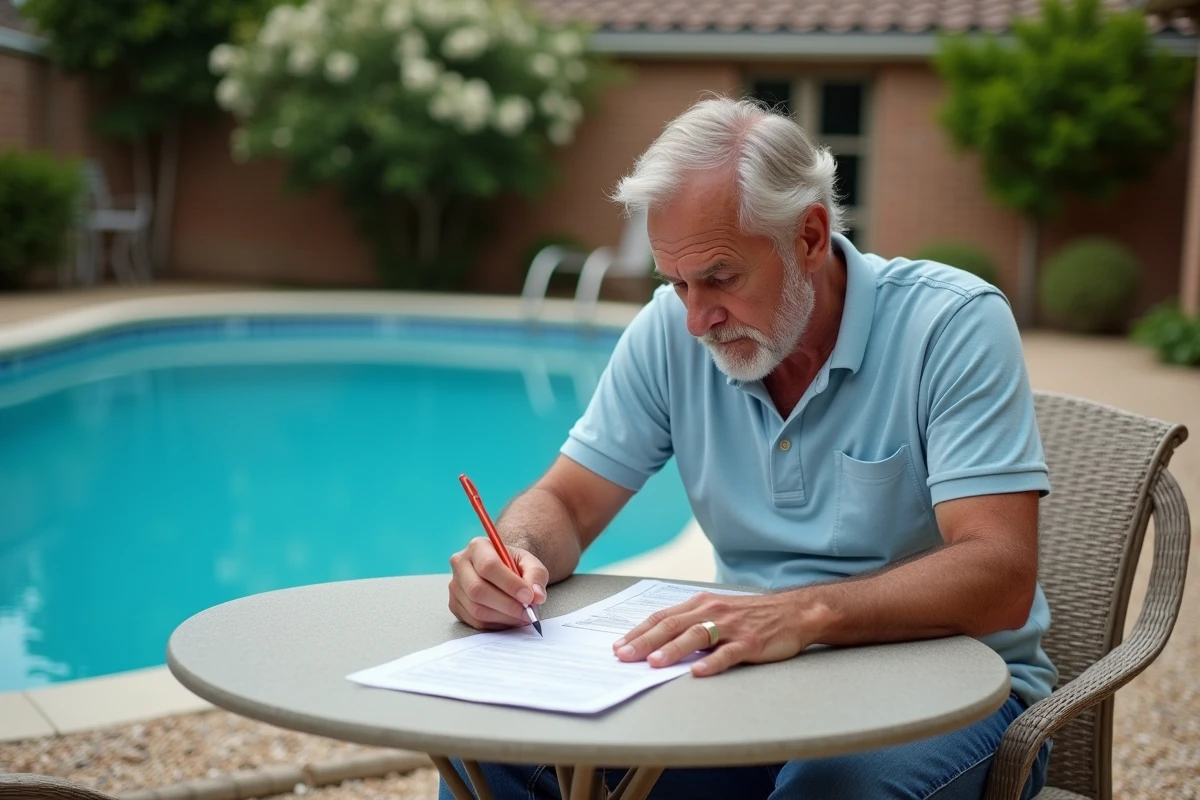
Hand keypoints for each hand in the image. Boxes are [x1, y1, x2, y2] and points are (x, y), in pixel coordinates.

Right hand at [448, 537, 548, 629]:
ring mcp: (455, 586)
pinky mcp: (455, 605)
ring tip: (522, 617)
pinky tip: (510, 619)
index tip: (528, 597)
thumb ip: (536, 575)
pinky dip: (496, 625)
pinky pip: (475, 621)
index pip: (488, 566)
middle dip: (507, 605)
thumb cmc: (513, 564)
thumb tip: (537, 596)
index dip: (509, 584)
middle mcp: (461, 564)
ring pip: (476, 609)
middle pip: (477, 590)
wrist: (501, 570)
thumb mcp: (529, 562)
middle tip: (528, 612)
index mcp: (477, 547)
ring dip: (503, 617)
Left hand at [612, 591, 813, 676]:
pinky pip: (728, 653)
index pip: (662, 616)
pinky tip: (698, 672)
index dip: (639, 631)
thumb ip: (691, 623)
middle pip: (672, 625)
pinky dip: (712, 663)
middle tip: (624, 656)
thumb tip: (657, 641)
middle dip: (645, 641)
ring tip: (654, 663)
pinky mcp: (750, 642)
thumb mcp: (717, 611)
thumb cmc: (751, 615)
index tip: (619, 646)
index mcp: (701, 604)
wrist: (793, 612)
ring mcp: (732, 627)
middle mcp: (713, 611)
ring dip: (673, 649)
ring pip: (696, 636)